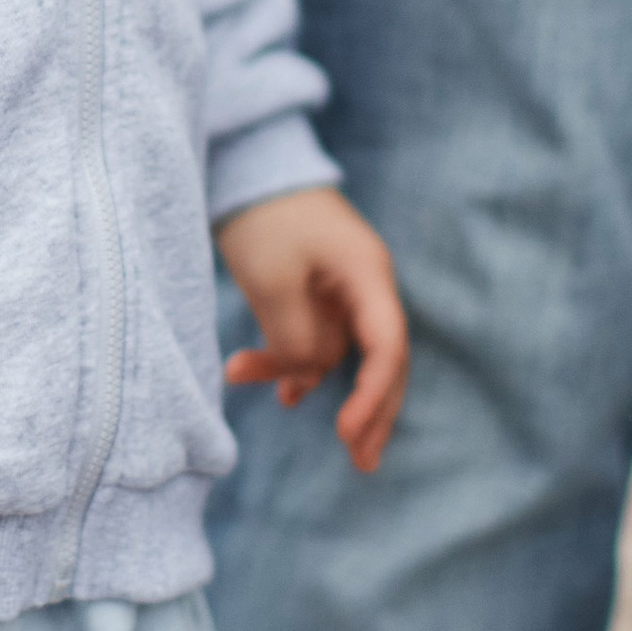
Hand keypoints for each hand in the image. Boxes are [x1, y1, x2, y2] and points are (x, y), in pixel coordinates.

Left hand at [215, 185, 409, 473]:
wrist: (244, 166)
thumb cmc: (265, 217)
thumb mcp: (273, 281)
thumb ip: (297, 337)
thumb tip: (310, 376)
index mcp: (369, 276)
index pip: (388, 348)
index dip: (373, 396)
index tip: (346, 432)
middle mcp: (365, 286)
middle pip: (381, 362)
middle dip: (370, 413)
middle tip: (361, 464)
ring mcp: (341, 291)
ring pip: (336, 353)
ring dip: (300, 374)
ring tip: (264, 392)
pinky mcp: (315, 293)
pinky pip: (311, 339)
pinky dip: (288, 359)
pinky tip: (262, 382)